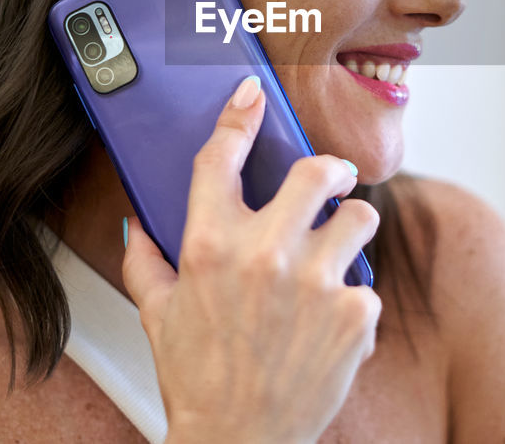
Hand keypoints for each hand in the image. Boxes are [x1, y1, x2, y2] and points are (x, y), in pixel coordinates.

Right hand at [122, 75, 380, 443]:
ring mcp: (316, 282)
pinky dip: (352, 299)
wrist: (238, 442)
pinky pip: (366, 283)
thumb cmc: (198, 379)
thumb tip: (137, 224)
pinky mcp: (355, 313)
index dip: (240, 117)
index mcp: (210, 246)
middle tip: (333, 179)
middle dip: (330, 170)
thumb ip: (147, 261)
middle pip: (317, 172)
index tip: (253, 94)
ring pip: (360, 218)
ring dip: (352, 229)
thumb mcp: (157, 315)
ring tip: (338, 252)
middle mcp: (265, 254)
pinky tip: (330, 322)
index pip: (223, 158)